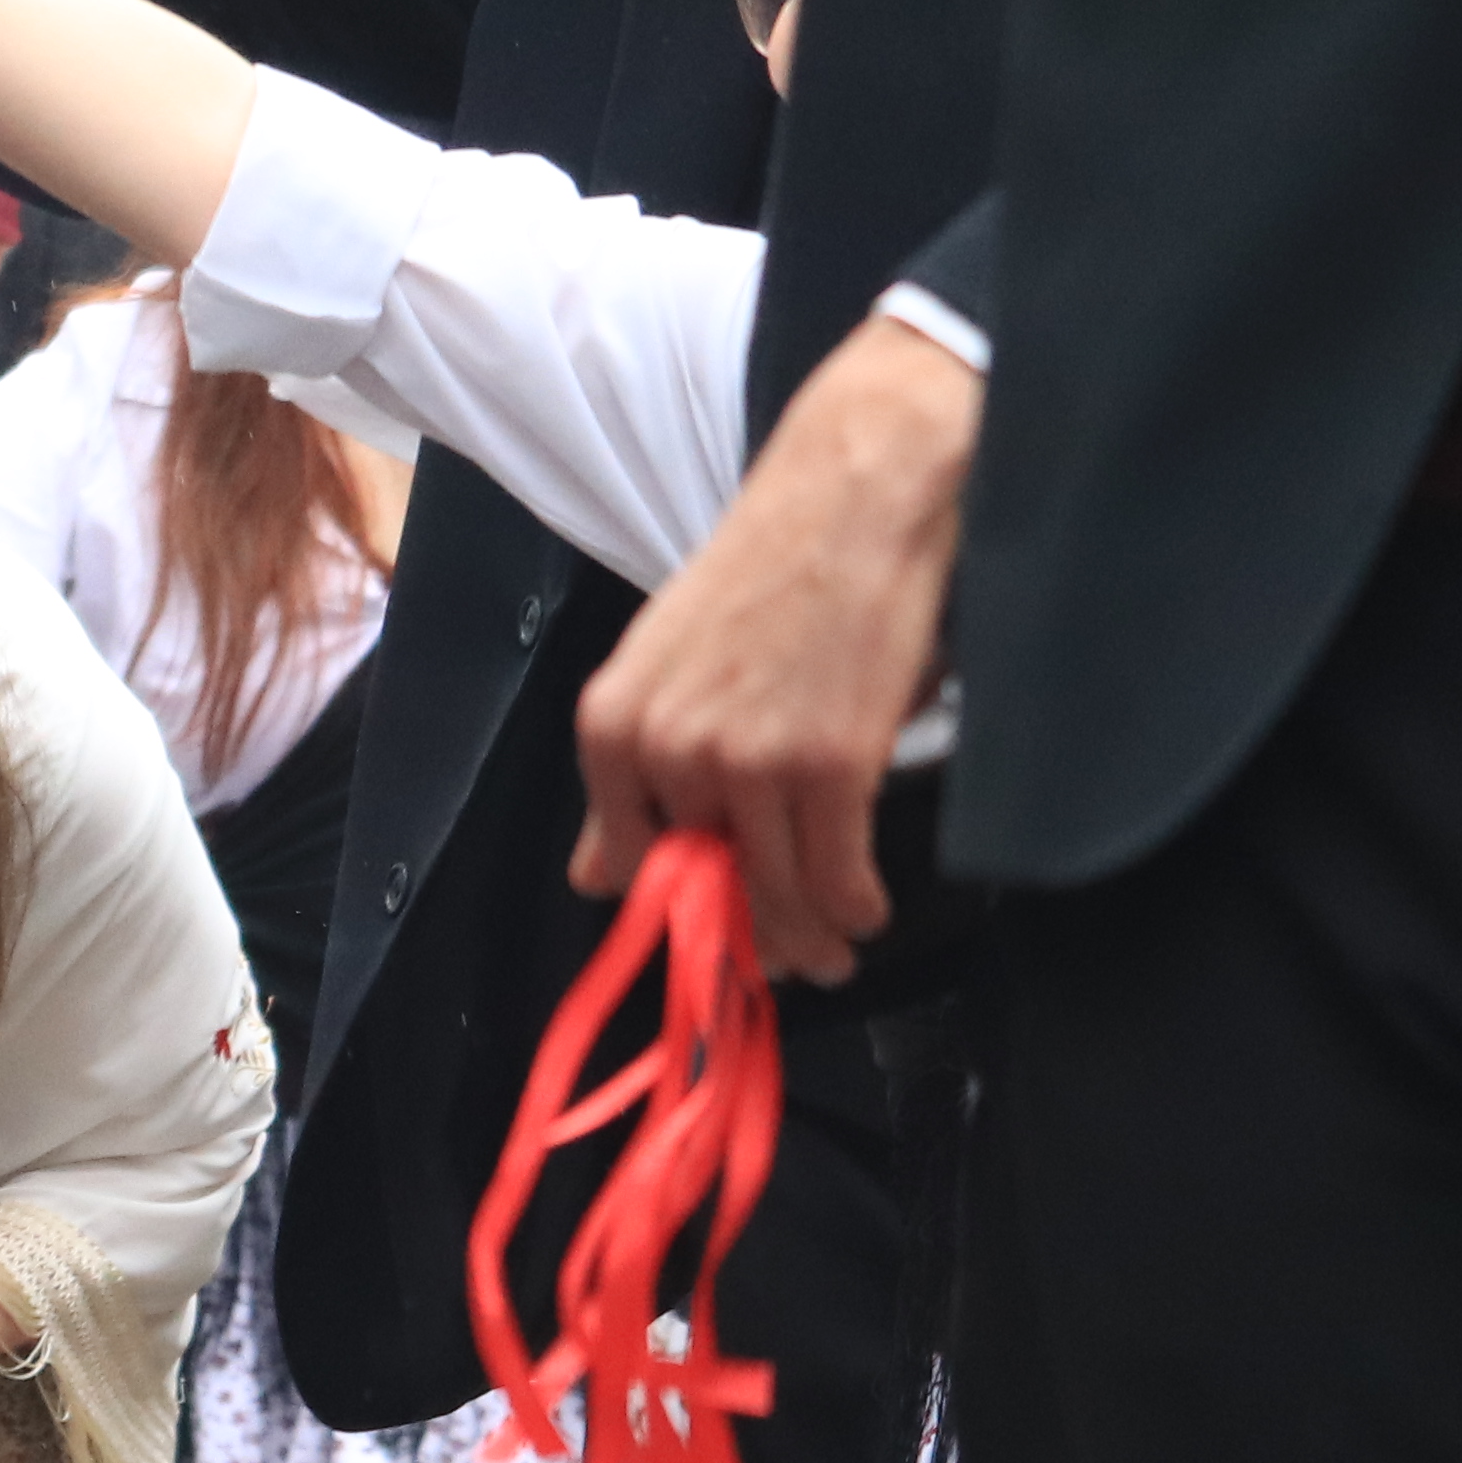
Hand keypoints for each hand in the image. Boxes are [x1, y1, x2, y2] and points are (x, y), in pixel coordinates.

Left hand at [570, 310, 984, 983]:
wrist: (852, 496)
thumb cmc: (765, 576)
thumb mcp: (666, 668)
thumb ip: (631, 778)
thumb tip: (594, 880)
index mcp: (612, 728)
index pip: (636, 864)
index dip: (685, 913)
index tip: (719, 939)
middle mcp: (667, 751)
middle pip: (710, 889)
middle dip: (755, 940)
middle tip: (791, 966)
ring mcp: (748, 760)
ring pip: (776, 892)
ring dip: (811, 938)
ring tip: (834, 954)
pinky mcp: (830, 763)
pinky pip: (837, 874)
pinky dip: (856, 907)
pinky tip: (867, 913)